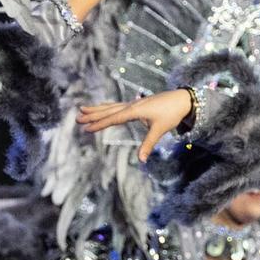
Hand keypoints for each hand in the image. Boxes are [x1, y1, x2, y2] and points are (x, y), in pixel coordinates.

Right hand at [77, 88, 192, 161]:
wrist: (182, 99)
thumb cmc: (171, 114)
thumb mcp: (160, 130)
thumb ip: (148, 144)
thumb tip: (142, 160)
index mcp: (134, 110)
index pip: (113, 118)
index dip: (99, 124)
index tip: (86, 128)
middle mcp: (131, 105)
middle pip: (108, 111)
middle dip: (92, 115)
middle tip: (77, 118)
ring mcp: (133, 103)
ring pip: (110, 106)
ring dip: (96, 109)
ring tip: (82, 110)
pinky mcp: (137, 104)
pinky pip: (117, 105)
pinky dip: (106, 107)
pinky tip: (102, 107)